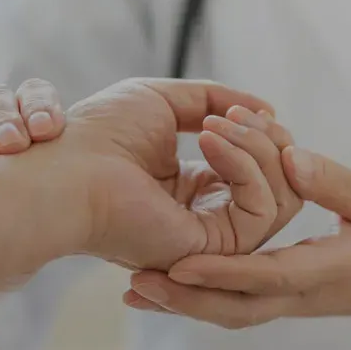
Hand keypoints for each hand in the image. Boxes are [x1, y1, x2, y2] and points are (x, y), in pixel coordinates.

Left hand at [20, 78, 296, 270]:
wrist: (69, 168)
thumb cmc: (101, 136)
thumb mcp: (165, 101)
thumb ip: (216, 100)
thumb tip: (267, 108)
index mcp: (195, 192)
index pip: (259, 170)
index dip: (264, 136)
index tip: (246, 109)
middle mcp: (208, 220)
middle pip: (281, 187)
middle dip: (270, 142)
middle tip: (239, 115)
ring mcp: (213, 240)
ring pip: (281, 199)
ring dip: (259, 148)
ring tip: (219, 124)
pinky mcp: (213, 249)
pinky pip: (263, 210)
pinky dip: (246, 166)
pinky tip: (210, 141)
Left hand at [126, 140, 350, 349]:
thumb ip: (337, 184)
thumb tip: (291, 160)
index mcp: (326, 272)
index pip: (269, 276)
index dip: (223, 273)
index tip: (178, 266)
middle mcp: (300, 295)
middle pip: (235, 309)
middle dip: (185, 301)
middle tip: (134, 284)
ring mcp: (288, 303)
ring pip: (228, 313)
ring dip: (182, 306)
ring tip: (132, 292)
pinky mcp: (281, 300)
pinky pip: (234, 305)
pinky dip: (197, 300)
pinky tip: (163, 290)